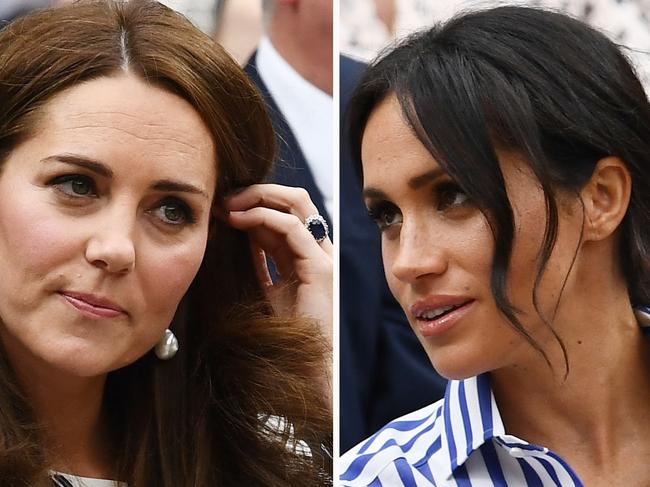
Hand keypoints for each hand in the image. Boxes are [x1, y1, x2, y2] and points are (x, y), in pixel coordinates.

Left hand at [223, 184, 332, 334]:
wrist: (304, 368)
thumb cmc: (286, 334)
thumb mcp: (268, 289)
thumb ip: (261, 261)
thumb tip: (240, 232)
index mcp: (307, 256)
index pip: (286, 212)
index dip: (254, 203)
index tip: (223, 206)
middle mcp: (319, 251)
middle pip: (295, 200)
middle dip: (258, 192)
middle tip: (225, 198)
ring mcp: (323, 257)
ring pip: (296, 204)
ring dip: (257, 197)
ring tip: (228, 205)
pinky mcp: (320, 268)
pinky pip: (292, 228)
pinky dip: (263, 217)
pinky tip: (239, 220)